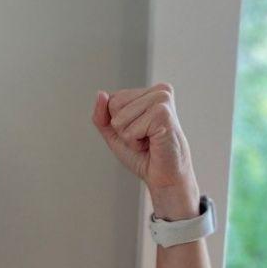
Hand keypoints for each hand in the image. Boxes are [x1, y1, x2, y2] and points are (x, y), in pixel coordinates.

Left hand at [91, 82, 196, 203]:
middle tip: (144, 138)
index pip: (112, 99)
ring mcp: (162, 100)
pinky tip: (152, 143)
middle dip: (122, 129)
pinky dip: (136, 144)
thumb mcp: (115, 134)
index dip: (117, 123)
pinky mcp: (162, 113)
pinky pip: (130, 131)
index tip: (138, 132)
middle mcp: (159, 90)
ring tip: (148, 141)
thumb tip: (101, 94)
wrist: (165, 177)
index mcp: (150, 91)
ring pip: (119, 119)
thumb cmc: (144, 156)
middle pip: (114, 105)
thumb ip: (102, 115)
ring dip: (129, 138)